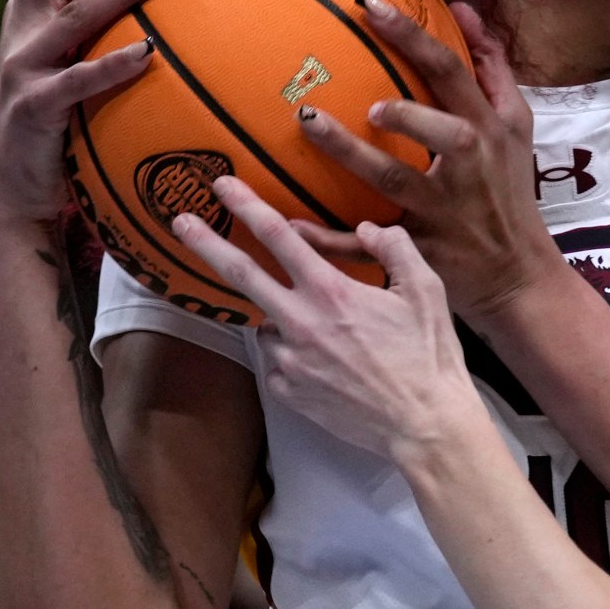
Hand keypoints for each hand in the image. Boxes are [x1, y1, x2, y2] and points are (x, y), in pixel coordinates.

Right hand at [0, 0, 175, 228]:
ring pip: (79, 14)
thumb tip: (178, 27)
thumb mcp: (80, 77)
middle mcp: (25, 26)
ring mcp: (24, 63)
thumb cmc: (57, 132)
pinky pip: (81, 80)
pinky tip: (149, 54)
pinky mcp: (34, 104)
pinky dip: (114, 66)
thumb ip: (113, 45)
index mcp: (37, 12)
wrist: (10, 193)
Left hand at [170, 176, 484, 461]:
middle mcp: (300, 321)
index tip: (221, 184)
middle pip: (240, 274)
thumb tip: (366, 228)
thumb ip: (395, 248)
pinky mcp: (286, 391)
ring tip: (323, 333)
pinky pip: (278, 360)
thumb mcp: (426, 290)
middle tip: (179, 222)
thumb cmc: (430, 356)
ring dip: (279, 316)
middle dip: (205, 242)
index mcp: (332, 291)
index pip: (277, 235)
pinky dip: (291, 353)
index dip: (246, 205)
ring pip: (265, 323)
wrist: (424, 425)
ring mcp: (288, 359)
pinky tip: (325, 363)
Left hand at [289, 0, 567, 322]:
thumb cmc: (509, 191)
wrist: (518, 274)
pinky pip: (368, 244)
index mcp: (485, 129)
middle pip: (439, 132)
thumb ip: (491, 66)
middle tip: (360, 92)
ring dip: (351, 153)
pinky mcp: (418, 250)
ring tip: (308, 124)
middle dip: (404, 112)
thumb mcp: (516, 126)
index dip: (412, 36)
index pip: (451, 73)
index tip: (368, 5)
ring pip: (394, 180)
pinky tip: (291, 223)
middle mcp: (466, 167)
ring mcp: (440, 210)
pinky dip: (330, 239)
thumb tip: (462, 8)